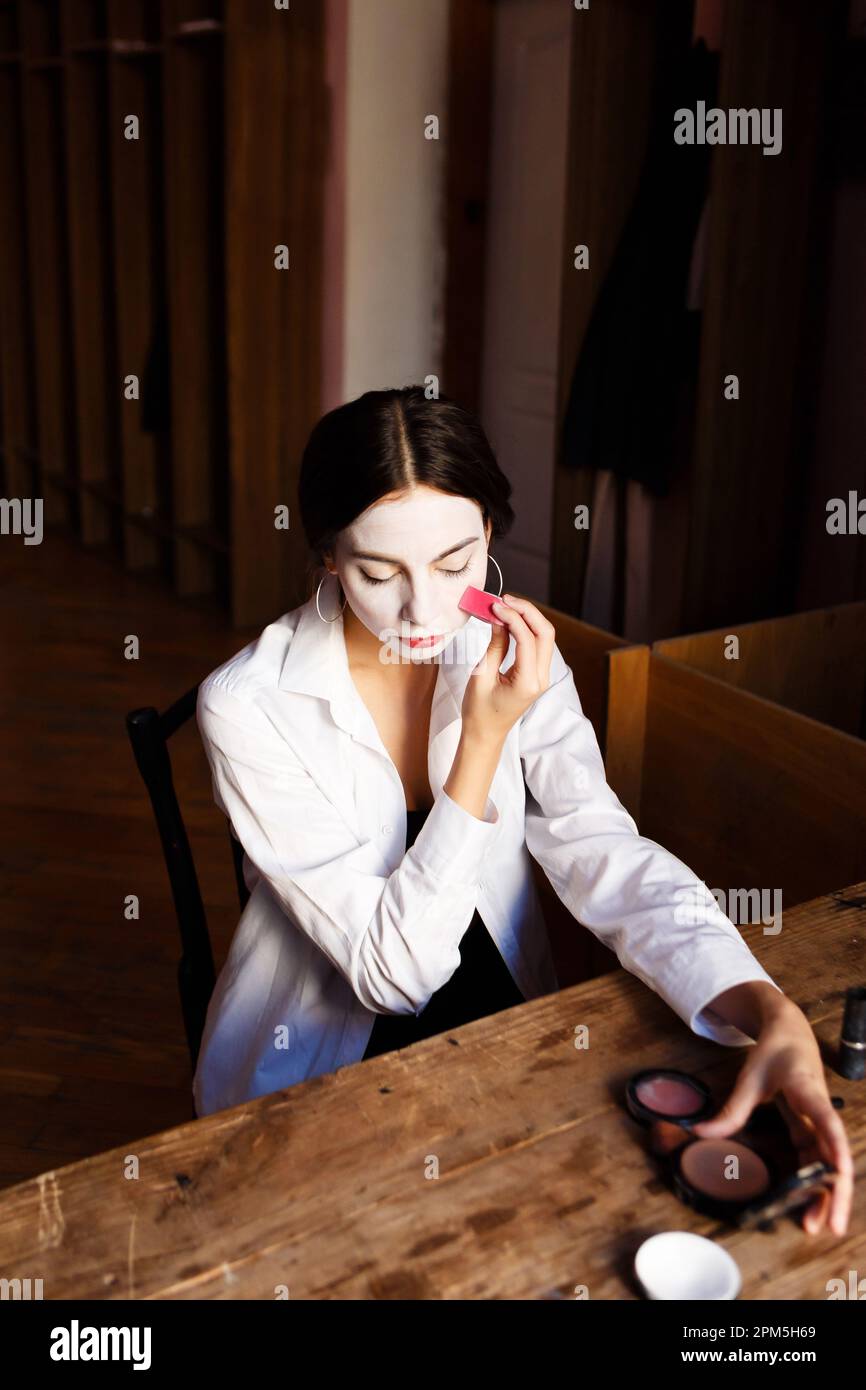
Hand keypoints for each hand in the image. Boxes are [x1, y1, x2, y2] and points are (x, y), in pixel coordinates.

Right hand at [461, 594, 554, 744]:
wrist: (485, 734)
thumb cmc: (479, 711)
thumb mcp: (481, 676)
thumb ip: (495, 646)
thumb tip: (499, 618)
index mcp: (528, 683)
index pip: (528, 639)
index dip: (513, 617)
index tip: (495, 605)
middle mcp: (541, 679)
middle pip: (546, 633)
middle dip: (527, 612)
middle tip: (505, 600)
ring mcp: (542, 677)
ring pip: (545, 637)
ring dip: (528, 618)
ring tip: (505, 606)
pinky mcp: (537, 674)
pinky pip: (538, 645)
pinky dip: (526, 628)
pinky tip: (510, 620)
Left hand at [689, 997, 853, 1234]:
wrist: (790, 1030)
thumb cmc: (775, 1051)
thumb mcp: (750, 1078)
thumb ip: (731, 1109)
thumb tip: (700, 1133)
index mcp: (807, 1091)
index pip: (826, 1121)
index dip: (835, 1147)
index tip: (841, 1173)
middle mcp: (820, 1110)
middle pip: (835, 1155)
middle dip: (835, 1191)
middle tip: (829, 1225)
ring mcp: (818, 1121)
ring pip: (828, 1162)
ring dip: (824, 1193)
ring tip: (815, 1226)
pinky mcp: (811, 1127)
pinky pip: (816, 1158)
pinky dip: (813, 1181)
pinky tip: (807, 1205)